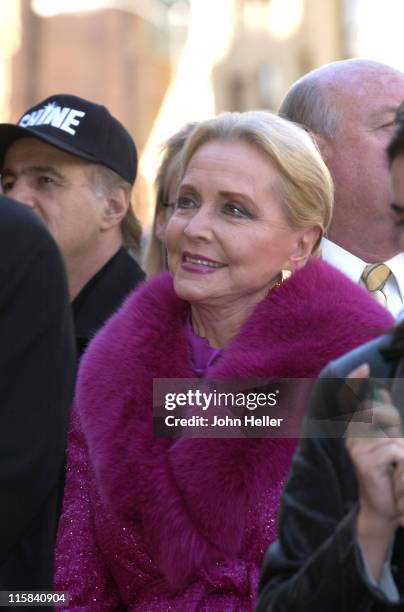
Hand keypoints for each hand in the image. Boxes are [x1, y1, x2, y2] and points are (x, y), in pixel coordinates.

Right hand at [345, 364, 403, 580]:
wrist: (384, 510)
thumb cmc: (389, 477)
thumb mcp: (388, 445)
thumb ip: (384, 421)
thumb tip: (382, 393)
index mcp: (357, 431)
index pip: (352, 401)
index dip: (355, 382)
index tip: (364, 367)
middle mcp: (353, 437)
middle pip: (378, 415)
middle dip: (395, 430)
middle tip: (396, 455)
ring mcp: (357, 448)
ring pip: (393, 436)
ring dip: (403, 455)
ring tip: (397, 472)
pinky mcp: (364, 461)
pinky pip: (394, 450)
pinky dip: (403, 464)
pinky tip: (396, 478)